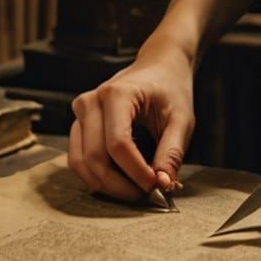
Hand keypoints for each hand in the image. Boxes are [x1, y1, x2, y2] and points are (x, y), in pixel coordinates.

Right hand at [68, 40, 195, 202]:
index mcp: (117, 94)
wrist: (159, 65)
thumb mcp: (182, 118)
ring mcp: (80, 113)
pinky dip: (97, 176)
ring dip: (106, 185)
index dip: (135, 172)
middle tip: (146, 194)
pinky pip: (79, 159)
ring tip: (135, 190)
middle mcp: (91, 101)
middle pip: (94, 158)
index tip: (155, 186)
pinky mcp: (78, 125)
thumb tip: (163, 186)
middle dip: (119, 184)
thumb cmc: (171, 88)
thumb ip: (172, 151)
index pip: (118, 144)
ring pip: (80, 163)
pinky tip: (122, 180)